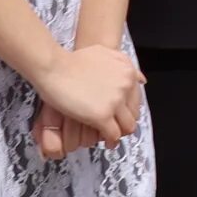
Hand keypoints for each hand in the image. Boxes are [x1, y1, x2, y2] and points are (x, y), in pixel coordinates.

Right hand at [30, 42, 145, 156]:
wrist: (54, 67)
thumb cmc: (73, 60)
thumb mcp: (104, 53)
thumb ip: (122, 64)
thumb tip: (141, 79)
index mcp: (128, 71)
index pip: (136, 98)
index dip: (128, 109)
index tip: (120, 115)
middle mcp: (126, 85)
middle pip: (133, 113)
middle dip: (125, 122)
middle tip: (116, 128)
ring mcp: (115, 101)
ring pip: (127, 126)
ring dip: (120, 133)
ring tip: (111, 138)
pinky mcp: (103, 115)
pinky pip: (114, 135)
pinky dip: (111, 140)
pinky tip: (106, 142)